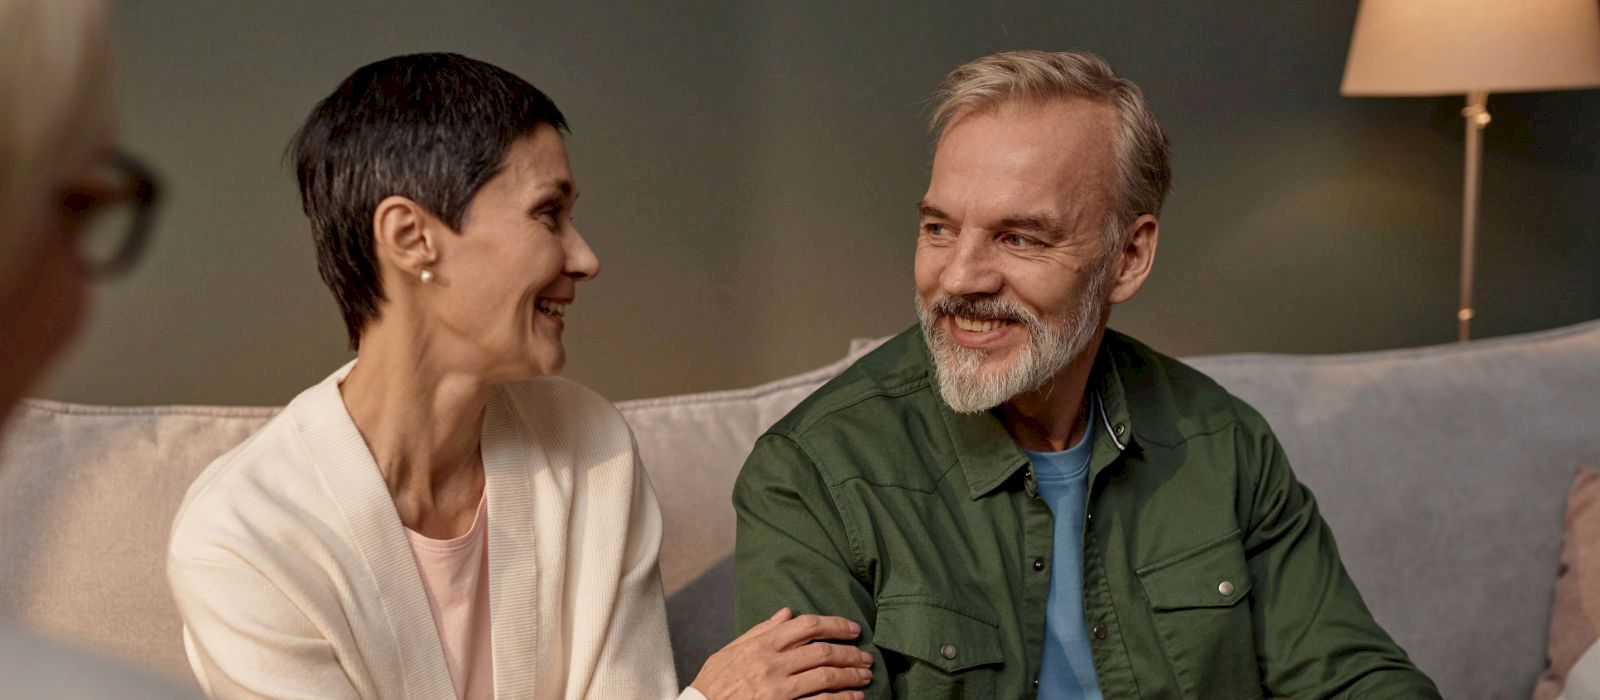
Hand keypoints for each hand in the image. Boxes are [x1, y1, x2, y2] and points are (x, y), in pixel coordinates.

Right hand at [690, 607, 873, 699]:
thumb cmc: (713, 683)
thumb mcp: (730, 650)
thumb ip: (760, 631)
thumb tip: (787, 613)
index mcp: (761, 645)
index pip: (806, 626)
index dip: (835, 625)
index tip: (853, 628)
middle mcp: (771, 665)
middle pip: (822, 652)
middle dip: (850, 653)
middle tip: (866, 656)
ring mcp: (778, 690)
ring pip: (825, 678)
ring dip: (851, 676)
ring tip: (865, 676)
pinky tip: (854, 698)